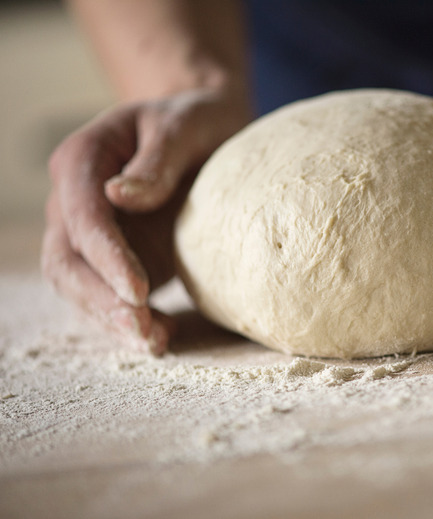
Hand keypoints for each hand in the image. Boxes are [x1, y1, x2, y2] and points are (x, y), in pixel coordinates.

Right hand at [42, 88, 250, 353]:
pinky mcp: (119, 257)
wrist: (207, 131)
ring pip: (79, 286)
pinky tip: (162, 338)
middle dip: (100, 299)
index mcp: (83, 159)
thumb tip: (120, 196)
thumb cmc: (196, 120)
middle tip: (142, 329)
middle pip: (67, 260)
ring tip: (153, 342)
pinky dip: (130, 320)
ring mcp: (94, 234)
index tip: (139, 289)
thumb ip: (157, 159)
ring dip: (110, 319)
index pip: (82, 217)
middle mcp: (76, 200)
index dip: (106, 257)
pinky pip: (110, 295)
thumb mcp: (184, 125)